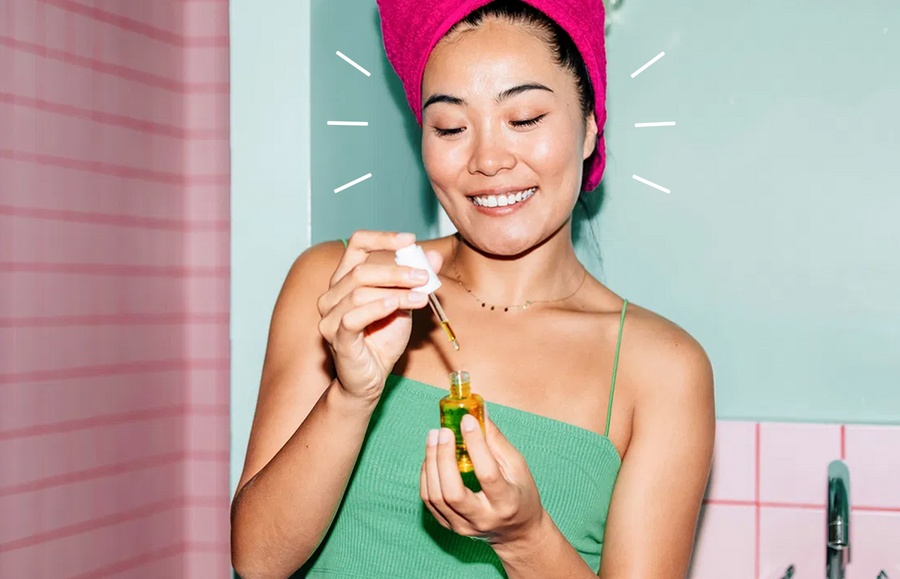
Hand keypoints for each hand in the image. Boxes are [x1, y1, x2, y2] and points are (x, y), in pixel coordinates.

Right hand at [316, 230, 442, 401]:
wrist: (371, 378)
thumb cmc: (383, 339)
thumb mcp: (404, 305)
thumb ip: (414, 281)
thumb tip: (434, 257)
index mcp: (345, 280)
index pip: (357, 245)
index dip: (382, 238)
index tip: (409, 240)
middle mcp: (332, 295)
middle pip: (361, 270)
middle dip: (397, 271)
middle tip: (424, 276)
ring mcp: (330, 317)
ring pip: (360, 293)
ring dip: (396, 292)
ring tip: (421, 297)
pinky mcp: (335, 338)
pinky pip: (353, 318)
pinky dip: (377, 308)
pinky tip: (395, 306)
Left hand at [420, 413, 545, 546]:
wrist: (516, 531)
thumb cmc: (520, 494)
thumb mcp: (517, 466)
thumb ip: (495, 441)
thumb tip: (477, 412)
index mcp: (506, 503)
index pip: (487, 474)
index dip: (475, 445)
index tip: (466, 420)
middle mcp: (483, 519)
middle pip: (452, 492)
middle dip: (443, 457)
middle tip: (442, 431)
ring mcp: (463, 526)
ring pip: (436, 496)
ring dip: (431, 463)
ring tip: (434, 437)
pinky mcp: (449, 526)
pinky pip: (429, 500)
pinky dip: (427, 475)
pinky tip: (431, 456)